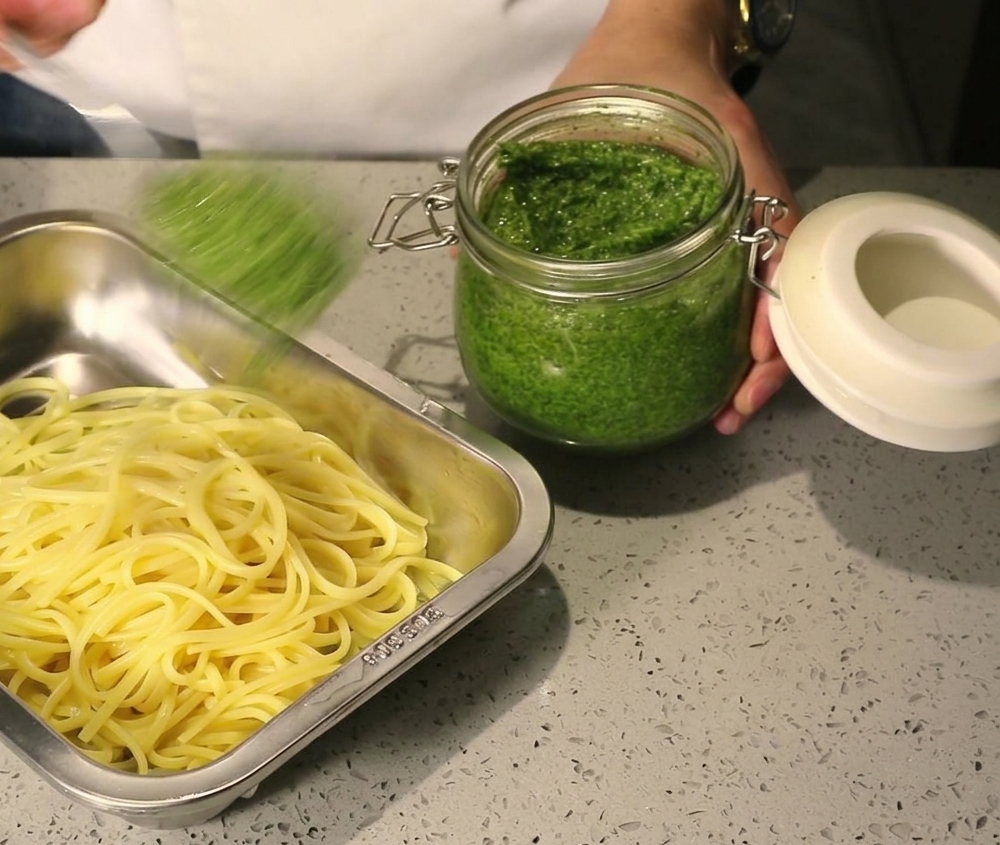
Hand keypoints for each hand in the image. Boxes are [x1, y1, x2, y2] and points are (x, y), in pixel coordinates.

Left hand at [552, 0, 799, 434]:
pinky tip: (703, 367)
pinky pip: (733, 284)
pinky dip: (728, 330)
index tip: (742, 367)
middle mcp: (747, 210)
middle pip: (777, 298)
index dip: (765, 325)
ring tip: (721, 409)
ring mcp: (735, 224)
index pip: (774, 261)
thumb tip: (457, 247)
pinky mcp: (717, 231)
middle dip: (758, 366)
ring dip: (746, 360)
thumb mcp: (588, 114)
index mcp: (736, 183)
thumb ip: (528, 178)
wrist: (659, 41)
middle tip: (728, 413)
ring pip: (758, 302)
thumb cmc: (638, 79)